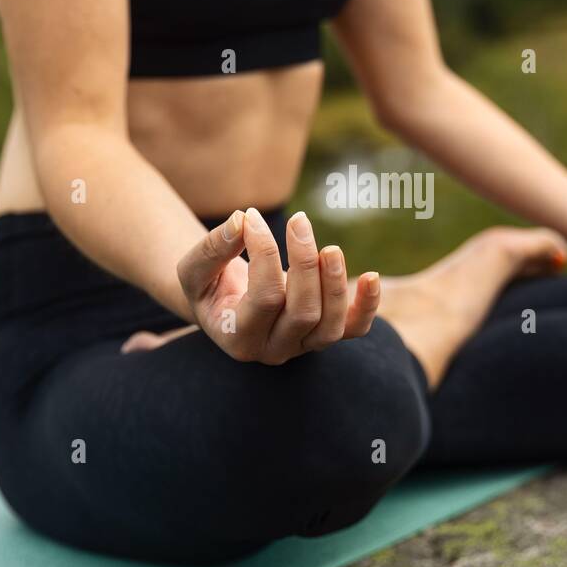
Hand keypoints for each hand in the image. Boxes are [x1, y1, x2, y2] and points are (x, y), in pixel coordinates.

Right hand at [168, 207, 381, 363]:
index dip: (264, 252)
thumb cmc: (207, 285)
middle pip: (304, 313)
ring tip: (330, 248)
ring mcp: (303, 346)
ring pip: (331, 325)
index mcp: (238, 337)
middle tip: (299, 221)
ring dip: (335, 284)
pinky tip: (372, 276)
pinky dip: (368, 306)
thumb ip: (213, 248)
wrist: (222, 306)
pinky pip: (355, 329)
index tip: (252, 217)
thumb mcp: (194, 268)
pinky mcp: (324, 334)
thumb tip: (243, 220)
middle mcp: (273, 349)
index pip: (265, 297)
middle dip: (305, 264)